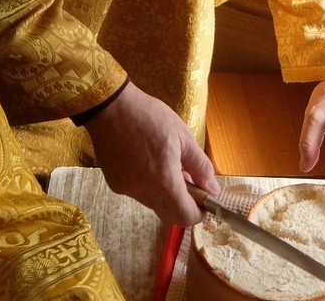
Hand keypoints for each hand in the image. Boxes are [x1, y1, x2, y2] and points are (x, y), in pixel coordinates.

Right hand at [84, 81, 220, 224]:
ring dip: (165, 194)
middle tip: (187, 181)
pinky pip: (137, 193)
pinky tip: (144, 161)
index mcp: (165, 182)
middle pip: (169, 216)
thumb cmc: (150, 117)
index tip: (203, 198)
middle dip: (183, 205)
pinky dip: (147, 185)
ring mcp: (127, 190)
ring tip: (164, 165)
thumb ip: (200, 166)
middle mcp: (144, 192)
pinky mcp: (115, 184)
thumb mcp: (183, 136)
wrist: (111, 107)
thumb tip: (213, 189)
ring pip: (153, 204)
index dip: (199, 212)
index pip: (186, 217)